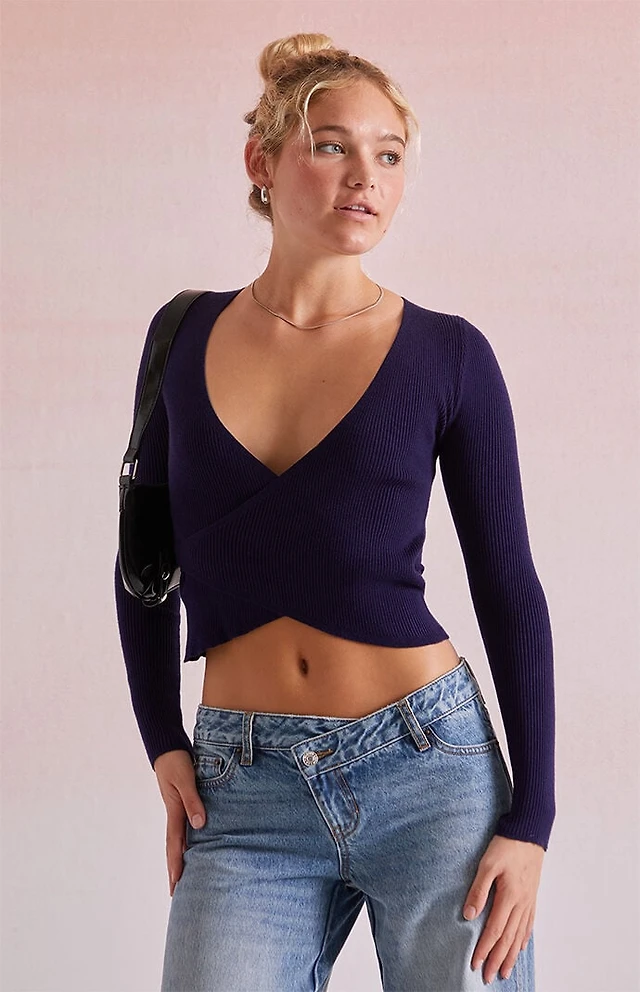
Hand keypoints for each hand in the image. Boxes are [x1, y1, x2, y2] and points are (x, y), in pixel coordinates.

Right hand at [153, 749, 206, 896]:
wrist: (168, 748)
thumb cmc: (176, 762)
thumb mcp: (185, 780)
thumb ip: (192, 801)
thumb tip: (200, 825)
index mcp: (174, 812)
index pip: (175, 844)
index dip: (176, 864)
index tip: (176, 885)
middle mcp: (176, 814)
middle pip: (174, 847)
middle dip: (175, 869)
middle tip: (175, 893)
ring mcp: (178, 810)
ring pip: (180, 840)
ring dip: (181, 858)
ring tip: (185, 877)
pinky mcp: (184, 803)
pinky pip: (186, 828)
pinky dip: (189, 841)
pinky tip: (196, 847)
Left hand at [462, 834, 543, 983]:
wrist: (529, 832)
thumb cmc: (506, 846)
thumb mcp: (487, 865)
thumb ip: (478, 891)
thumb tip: (468, 915)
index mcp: (509, 897)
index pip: (494, 930)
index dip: (484, 949)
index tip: (475, 963)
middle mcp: (521, 903)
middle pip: (508, 939)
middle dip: (497, 959)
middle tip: (489, 977)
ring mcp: (528, 901)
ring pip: (519, 935)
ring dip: (510, 955)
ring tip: (504, 970)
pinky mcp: (532, 896)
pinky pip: (528, 924)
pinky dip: (523, 939)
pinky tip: (519, 947)